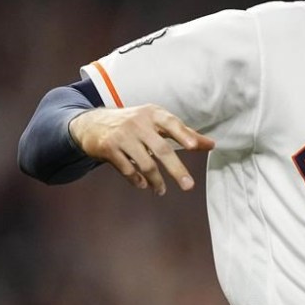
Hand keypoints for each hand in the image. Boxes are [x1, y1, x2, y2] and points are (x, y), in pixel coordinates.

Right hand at [69, 104, 214, 194]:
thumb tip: (211, 145)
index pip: (172, 123)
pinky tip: (143, 184)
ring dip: (156, 180)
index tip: (195, 146)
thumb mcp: (157, 122)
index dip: (184, 134)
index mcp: (153, 114)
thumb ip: (184, 133)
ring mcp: (122, 136)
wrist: (92, 123)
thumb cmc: (135, 123)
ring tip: (161, 190)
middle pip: (161, 149)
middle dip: (176, 169)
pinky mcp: (109, 148)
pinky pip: (127, 168)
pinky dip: (137, 179)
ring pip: (145, 163)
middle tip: (189, 186)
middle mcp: (138, 123)